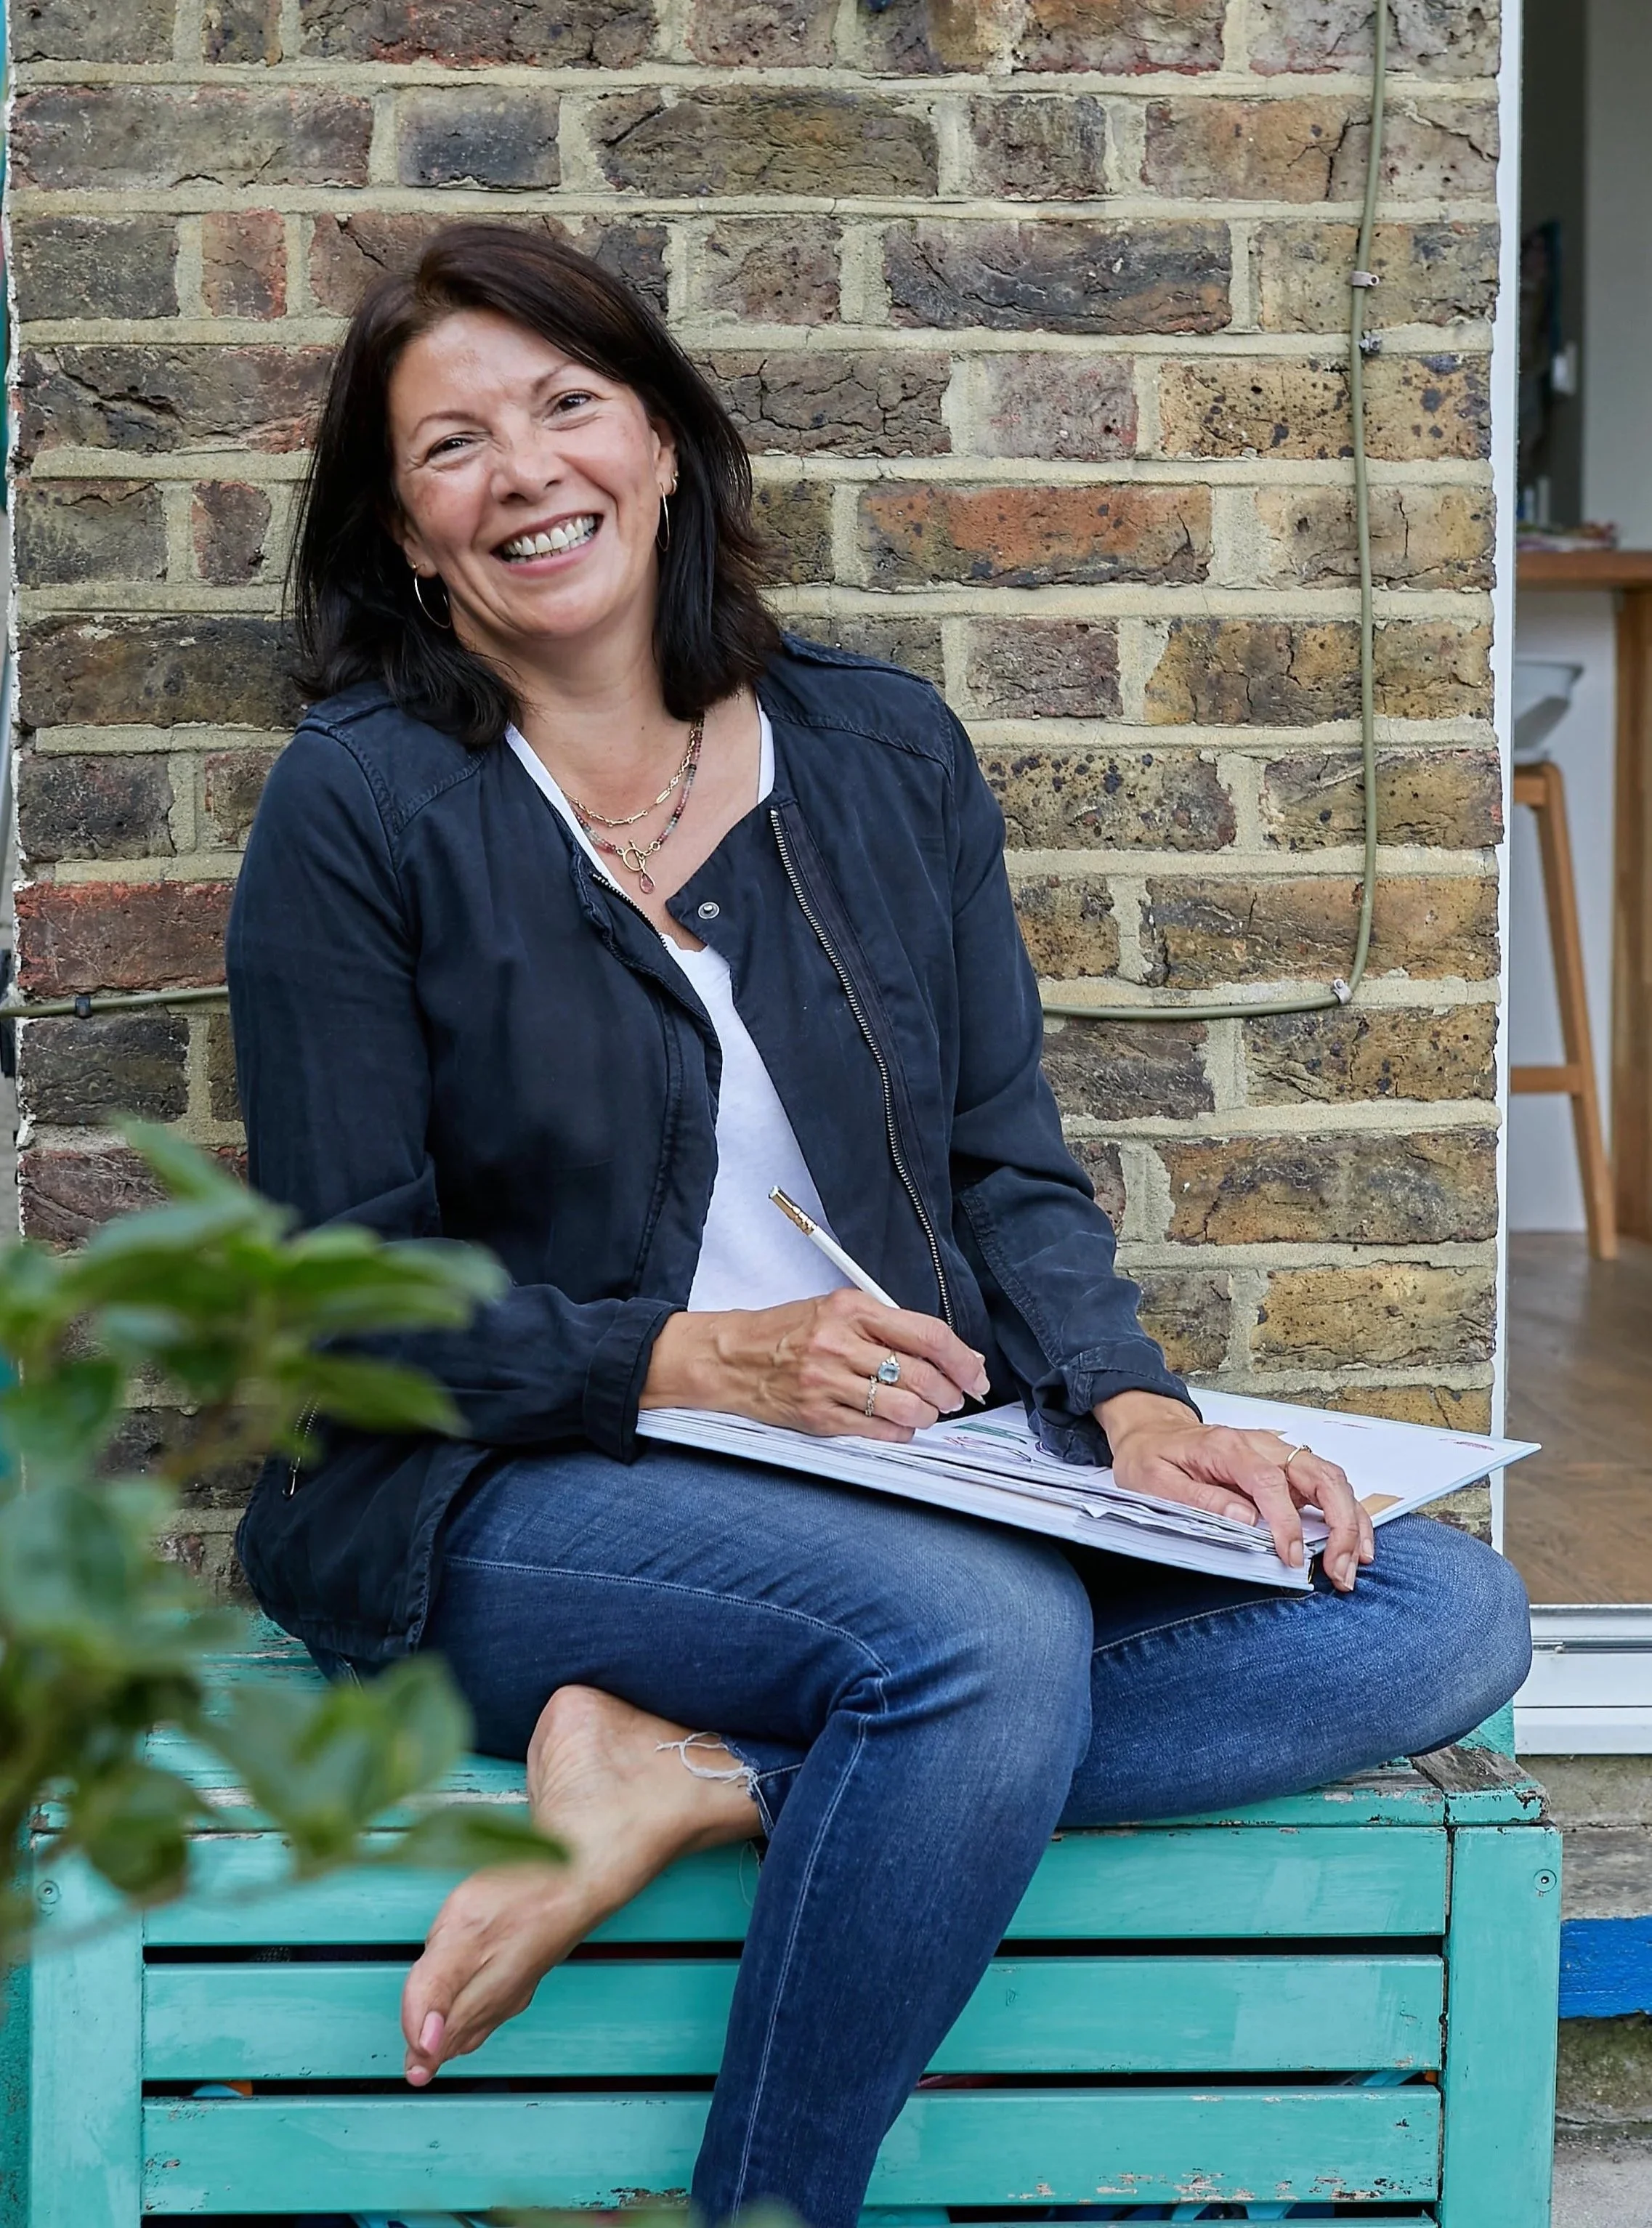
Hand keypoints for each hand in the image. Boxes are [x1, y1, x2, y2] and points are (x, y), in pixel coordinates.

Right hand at [642, 1289, 990, 1440]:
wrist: (730, 1356)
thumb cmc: (787, 1331)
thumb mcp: (837, 1310)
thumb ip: (889, 1326)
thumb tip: (951, 1354)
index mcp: (851, 1309)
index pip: (927, 1334)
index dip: (962, 1359)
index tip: (976, 1373)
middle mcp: (840, 1343)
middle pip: (922, 1375)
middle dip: (950, 1393)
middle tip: (955, 1397)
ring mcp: (828, 1382)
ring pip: (906, 1408)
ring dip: (928, 1415)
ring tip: (925, 1411)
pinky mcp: (818, 1416)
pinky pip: (879, 1431)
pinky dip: (900, 1431)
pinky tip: (897, 1424)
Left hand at [1096, 1390, 1374, 1592]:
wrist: (1153, 1432)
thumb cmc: (1153, 1457)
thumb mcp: (1156, 1482)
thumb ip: (1201, 1499)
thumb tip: (1245, 1520)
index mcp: (1227, 1448)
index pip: (1270, 1482)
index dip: (1287, 1522)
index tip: (1293, 1557)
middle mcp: (1262, 1446)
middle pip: (1319, 1475)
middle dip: (1340, 1524)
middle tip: (1339, 1570)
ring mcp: (1278, 1454)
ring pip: (1332, 1479)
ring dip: (1351, 1522)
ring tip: (1352, 1565)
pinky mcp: (1285, 1468)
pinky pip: (1326, 1486)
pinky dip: (1346, 1514)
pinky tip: (1352, 1544)